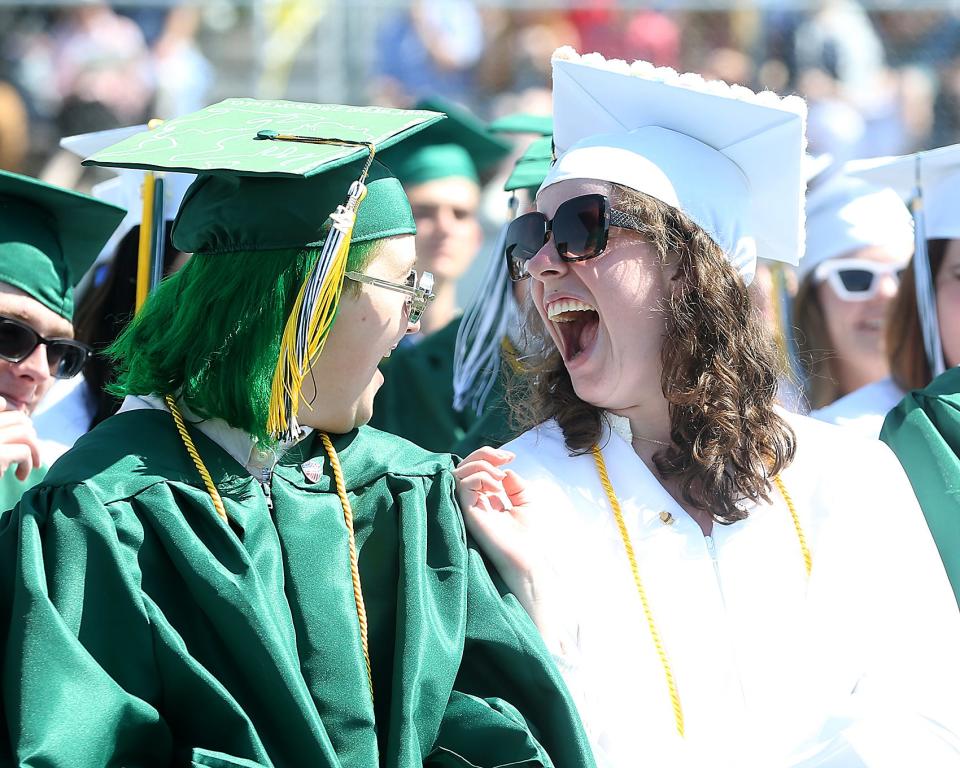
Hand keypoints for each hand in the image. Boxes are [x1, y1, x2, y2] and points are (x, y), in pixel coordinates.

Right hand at [0, 397, 40, 481]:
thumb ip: (0, 430)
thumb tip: (14, 412)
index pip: (1, 403)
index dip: (15, 418)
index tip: (16, 437)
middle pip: (19, 419)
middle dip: (30, 436)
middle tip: (28, 454)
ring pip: (27, 433)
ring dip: (35, 450)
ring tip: (31, 465)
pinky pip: (25, 452)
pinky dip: (28, 464)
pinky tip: (20, 476)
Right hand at [453, 446, 544, 613]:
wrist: (527, 558)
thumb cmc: (528, 533)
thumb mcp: (525, 499)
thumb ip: (513, 483)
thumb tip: (502, 470)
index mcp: (485, 497)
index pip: (474, 468)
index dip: (489, 455)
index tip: (510, 457)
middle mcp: (473, 501)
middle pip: (463, 466)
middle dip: (483, 454)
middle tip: (505, 458)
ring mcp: (469, 507)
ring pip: (459, 472)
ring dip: (481, 465)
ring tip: (500, 477)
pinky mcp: (468, 513)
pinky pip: (463, 485)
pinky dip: (480, 477)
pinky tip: (497, 486)